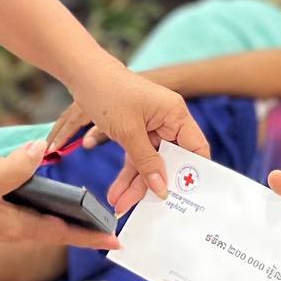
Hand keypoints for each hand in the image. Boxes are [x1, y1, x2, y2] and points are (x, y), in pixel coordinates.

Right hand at [0, 141, 113, 247]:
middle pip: (57, 230)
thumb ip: (12, 169)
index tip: (117, 241)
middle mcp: (12, 227)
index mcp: (15, 227)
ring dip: (64, 215)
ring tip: (87, 208)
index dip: (91, 236)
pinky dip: (42, 201)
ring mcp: (1, 219)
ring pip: (42, 219)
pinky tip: (45, 186)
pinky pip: (26, 208)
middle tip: (110, 225)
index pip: (63, 234)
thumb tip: (39, 152)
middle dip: (84, 229)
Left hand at [47, 65, 208, 211]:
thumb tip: (161, 188)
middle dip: (152, 185)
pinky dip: (126, 174)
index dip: (193, 174)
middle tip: (137, 206)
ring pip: (149, 163)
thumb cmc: (109, 93)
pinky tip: (117, 191)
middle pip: (169, 161)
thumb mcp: (129, 131)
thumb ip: (146, 161)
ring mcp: (152, 128)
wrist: (84, 75)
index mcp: (175, 115)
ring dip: (134, 184)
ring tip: (119, 203)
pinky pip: (136, 158)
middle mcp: (168, 122)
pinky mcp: (136, 132)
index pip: (195, 149)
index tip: (186, 197)